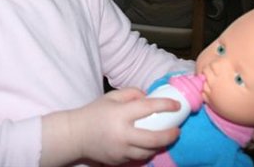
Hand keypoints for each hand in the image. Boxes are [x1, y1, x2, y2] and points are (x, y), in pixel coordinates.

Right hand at [42, 87, 180, 165]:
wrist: (76, 135)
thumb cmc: (95, 112)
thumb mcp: (111, 97)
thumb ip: (131, 93)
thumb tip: (149, 97)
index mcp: (120, 114)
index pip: (148, 108)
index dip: (165, 105)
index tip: (177, 105)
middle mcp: (122, 134)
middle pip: (153, 138)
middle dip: (170, 135)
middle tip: (177, 130)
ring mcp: (121, 150)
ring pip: (148, 151)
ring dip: (160, 145)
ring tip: (165, 138)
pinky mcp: (118, 161)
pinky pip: (138, 157)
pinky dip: (146, 151)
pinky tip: (149, 145)